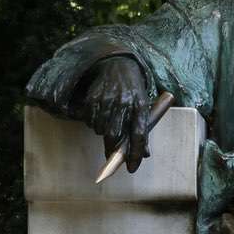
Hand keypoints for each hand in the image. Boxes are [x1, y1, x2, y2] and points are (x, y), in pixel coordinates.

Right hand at [76, 57, 151, 171]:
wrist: (118, 65)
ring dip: (102, 133)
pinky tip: (99, 115)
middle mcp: (124, 102)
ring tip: (107, 125)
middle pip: (115, 135)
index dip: (135, 154)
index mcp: (140, 106)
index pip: (139, 135)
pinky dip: (93, 123)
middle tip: (111, 154)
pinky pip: (90, 120)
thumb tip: (144, 154)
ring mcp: (107, 99)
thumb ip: (143, 129)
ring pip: (100, 129)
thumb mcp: (143, 106)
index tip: (132, 168)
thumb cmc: (133, 90)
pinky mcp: (93, 97)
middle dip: (112, 148)